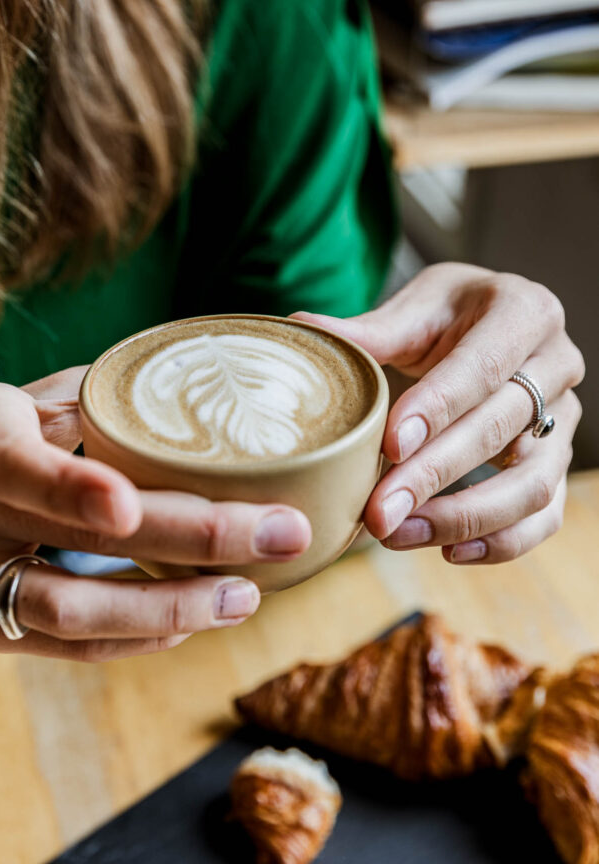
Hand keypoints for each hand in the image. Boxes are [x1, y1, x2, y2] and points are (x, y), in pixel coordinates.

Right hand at [0, 368, 309, 658]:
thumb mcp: (26, 401)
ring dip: (173, 607)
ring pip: (75, 614)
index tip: (132, 507)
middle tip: (282, 532)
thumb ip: (98, 401)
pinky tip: (198, 619)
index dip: (73, 490)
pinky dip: (141, 636)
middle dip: (191, 540)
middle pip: (74, 544)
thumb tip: (211, 392)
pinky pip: (69, 648)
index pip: (18, 467)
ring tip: (248, 594)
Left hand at [296, 263, 583, 564]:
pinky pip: (544, 514)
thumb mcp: (413, 311)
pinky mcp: (558, 462)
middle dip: (435, 475)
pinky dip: (502, 542)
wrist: (485, 327)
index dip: (437, 409)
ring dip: (464, 518)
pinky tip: (447, 551)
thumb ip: (367, 330)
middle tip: (377, 511)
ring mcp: (564, 419)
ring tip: (398, 534)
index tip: (389, 447)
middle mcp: (557, 365)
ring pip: (531, 483)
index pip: (483, 367)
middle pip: (501, 429)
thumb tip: (300, 327)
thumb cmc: (446, 317)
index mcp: (523, 312)